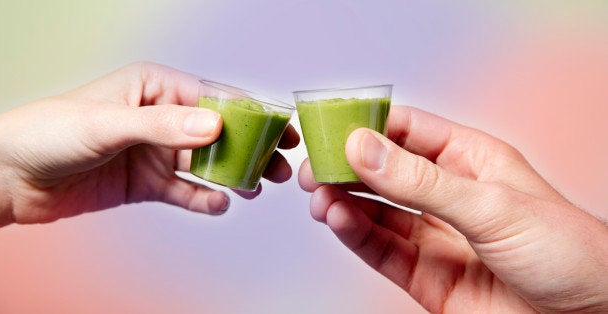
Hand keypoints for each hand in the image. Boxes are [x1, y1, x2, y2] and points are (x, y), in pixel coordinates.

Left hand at [0, 62, 298, 237]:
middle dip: (250, 147)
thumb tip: (215, 127)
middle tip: (281, 164)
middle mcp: (160, 118)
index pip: (213, 97)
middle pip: (217, 133)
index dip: (250, 113)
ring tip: (259, 185)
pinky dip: (203, 199)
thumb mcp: (108, 124)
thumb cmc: (49, 133)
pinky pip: (185, 191)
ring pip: (206, 163)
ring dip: (234, 174)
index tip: (280, 129)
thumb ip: (163, 126)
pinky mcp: (147, 183)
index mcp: (154, 88)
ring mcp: (155, 152)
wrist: (11, 178)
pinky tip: (219, 204)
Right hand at [299, 106, 606, 312]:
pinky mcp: (426, 276)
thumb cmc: (568, 253)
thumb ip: (420, 181)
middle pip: (385, 173)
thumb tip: (363, 147)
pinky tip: (337, 220)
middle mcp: (448, 195)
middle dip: (347, 167)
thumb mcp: (491, 206)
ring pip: (377, 212)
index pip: (408, 131)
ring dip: (344, 202)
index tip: (332, 126)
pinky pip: (381, 250)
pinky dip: (354, 235)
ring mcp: (435, 236)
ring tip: (320, 196)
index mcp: (470, 161)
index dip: (368, 126)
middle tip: (315, 167)